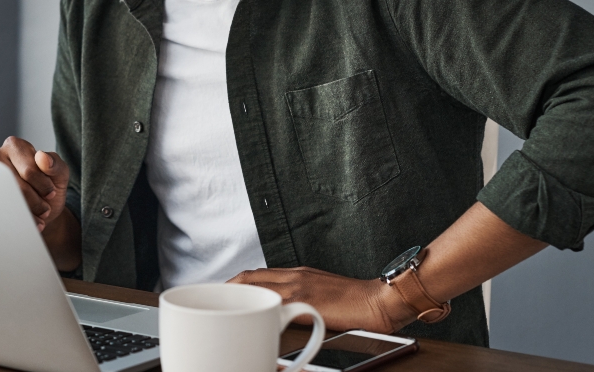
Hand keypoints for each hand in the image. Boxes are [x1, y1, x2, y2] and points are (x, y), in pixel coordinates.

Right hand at [0, 136, 69, 231]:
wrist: (42, 210)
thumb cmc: (49, 186)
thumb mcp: (60, 174)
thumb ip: (56, 164)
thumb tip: (41, 156)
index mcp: (15, 146)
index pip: (29, 170)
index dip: (43, 186)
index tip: (51, 192)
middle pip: (16, 185)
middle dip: (35, 201)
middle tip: (45, 209)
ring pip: (6, 198)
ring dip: (26, 212)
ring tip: (38, 216)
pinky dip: (17, 220)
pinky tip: (28, 222)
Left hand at [228, 267, 415, 333]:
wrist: (380, 300)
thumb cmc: (357, 299)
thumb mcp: (322, 291)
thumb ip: (300, 297)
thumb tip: (282, 310)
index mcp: (297, 273)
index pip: (256, 273)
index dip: (235, 282)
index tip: (222, 293)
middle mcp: (294, 276)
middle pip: (250, 277)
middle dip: (228, 288)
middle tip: (213, 301)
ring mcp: (298, 288)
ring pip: (257, 285)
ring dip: (236, 295)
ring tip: (222, 309)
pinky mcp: (306, 302)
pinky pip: (274, 304)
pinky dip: (258, 309)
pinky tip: (248, 319)